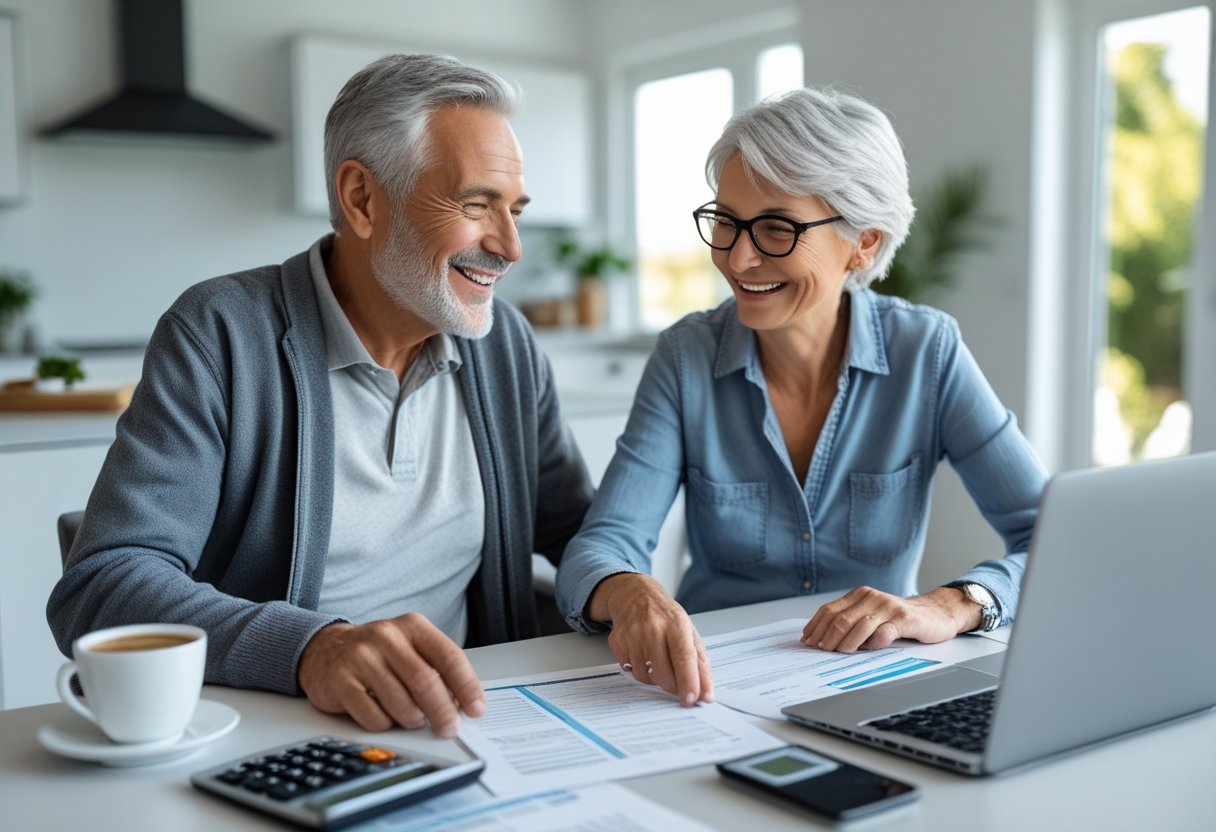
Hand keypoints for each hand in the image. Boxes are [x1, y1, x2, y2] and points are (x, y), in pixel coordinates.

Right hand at [297, 613, 485, 735]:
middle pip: (426, 681)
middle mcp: (387, 637)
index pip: (449, 656)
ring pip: (400, 702)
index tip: (477, 709)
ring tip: (413, 719)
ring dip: (413, 719)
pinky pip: (373, 715)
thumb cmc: (378, 653)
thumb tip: (462, 704)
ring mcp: (361, 657)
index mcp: (413, 626)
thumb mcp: (410, 649)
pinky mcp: (341, 681)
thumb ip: (436, 669)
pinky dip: (385, 723)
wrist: (324, 650)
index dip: (467, 686)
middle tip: (450, 728)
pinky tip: (384, 716)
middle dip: (443, 712)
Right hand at [588, 573, 713, 705]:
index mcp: (676, 624)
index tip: (692, 699)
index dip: (688, 681)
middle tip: (678, 687)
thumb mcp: (689, 632)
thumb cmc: (666, 616)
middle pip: (663, 672)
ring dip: (656, 679)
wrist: (634, 594)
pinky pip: (631, 671)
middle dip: (673, 687)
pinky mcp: (617, 641)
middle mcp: (653, 628)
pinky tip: (645, 657)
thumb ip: (700, 663)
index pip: (684, 657)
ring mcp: (632, 635)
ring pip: (646, 676)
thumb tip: (706, 693)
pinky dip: (641, 671)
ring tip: (659, 662)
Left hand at [801, 586, 978, 651]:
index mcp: (859, 595)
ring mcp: (887, 606)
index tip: (807, 641)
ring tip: (838, 653)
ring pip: (858, 625)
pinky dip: (873, 643)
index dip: (815, 626)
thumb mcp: (871, 616)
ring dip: (845, 642)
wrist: (935, 614)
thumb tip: (821, 640)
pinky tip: (869, 649)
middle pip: (840, 618)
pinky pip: (883, 632)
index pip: (829, 610)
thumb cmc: (898, 619)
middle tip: (820, 651)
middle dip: (826, 637)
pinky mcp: (904, 618)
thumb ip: (851, 622)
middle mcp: (871, 597)